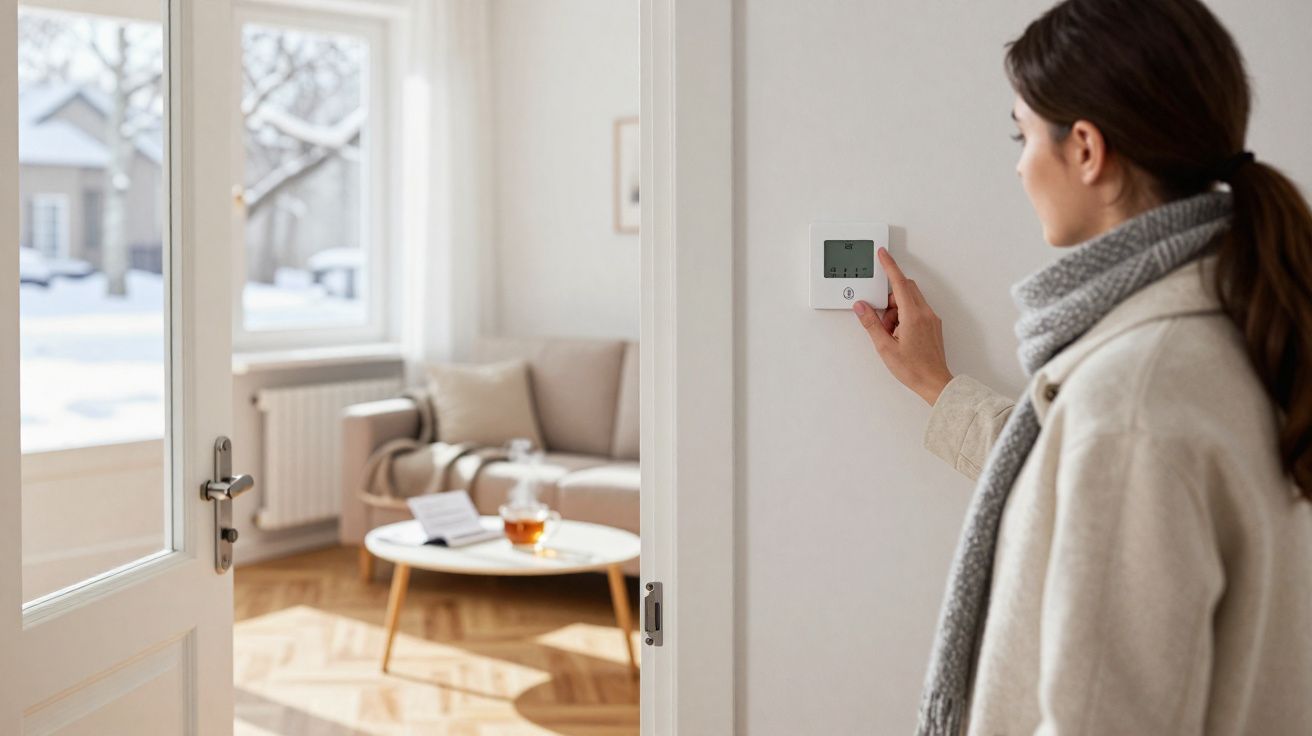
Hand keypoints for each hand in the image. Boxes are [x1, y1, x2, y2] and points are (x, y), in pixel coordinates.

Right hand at [853, 247, 953, 405]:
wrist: (934, 383)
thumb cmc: (913, 369)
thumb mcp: (885, 347)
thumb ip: (871, 324)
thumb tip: (861, 307)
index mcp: (913, 316)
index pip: (899, 283)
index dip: (890, 266)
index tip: (883, 255)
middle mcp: (925, 314)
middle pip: (905, 289)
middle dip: (889, 297)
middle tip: (880, 316)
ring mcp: (931, 319)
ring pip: (910, 300)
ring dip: (896, 310)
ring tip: (890, 333)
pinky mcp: (933, 326)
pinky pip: (916, 311)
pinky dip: (904, 316)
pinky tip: (898, 334)